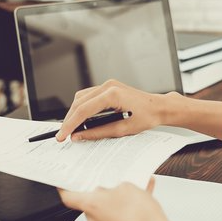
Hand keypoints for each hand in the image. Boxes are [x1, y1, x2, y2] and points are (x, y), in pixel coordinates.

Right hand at [55, 80, 171, 141]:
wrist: (159, 107)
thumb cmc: (148, 117)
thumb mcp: (123, 129)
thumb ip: (98, 133)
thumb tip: (80, 136)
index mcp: (112, 94)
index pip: (83, 110)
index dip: (70, 124)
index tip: (62, 135)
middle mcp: (108, 86)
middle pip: (79, 102)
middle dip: (69, 119)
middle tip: (64, 135)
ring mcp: (108, 84)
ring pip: (81, 97)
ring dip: (74, 112)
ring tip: (72, 128)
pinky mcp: (109, 87)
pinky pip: (89, 95)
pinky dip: (82, 107)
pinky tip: (81, 119)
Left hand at [58, 178, 177, 220]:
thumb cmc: (141, 217)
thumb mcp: (128, 187)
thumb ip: (116, 187)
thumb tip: (116, 191)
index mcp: (91, 206)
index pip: (69, 197)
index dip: (64, 188)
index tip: (63, 183)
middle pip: (92, 204)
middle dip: (104, 193)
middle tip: (114, 184)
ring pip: (109, 212)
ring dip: (119, 201)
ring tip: (136, 191)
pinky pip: (121, 220)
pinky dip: (129, 211)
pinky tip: (143, 200)